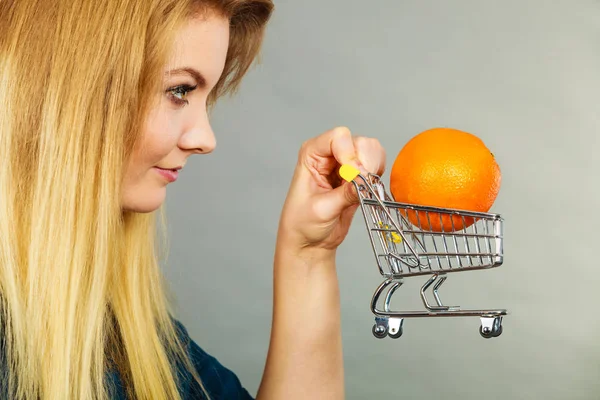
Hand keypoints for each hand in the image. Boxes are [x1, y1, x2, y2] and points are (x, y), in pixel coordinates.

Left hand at [278, 126, 385, 254]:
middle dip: (364, 163)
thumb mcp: (322, 209)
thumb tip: (364, 182)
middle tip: (361, 185)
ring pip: (370, 150)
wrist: (309, 241)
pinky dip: (377, 175)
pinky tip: (367, 190)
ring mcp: (344, 163)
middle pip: (358, 141)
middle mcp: (328, 154)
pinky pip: (376, 164)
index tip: (353, 176)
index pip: (337, 137)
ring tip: (363, 189)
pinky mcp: (357, 176)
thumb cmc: (303, 223)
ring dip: (373, 168)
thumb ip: (345, 194)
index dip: (349, 154)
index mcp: (311, 154)